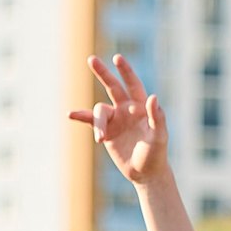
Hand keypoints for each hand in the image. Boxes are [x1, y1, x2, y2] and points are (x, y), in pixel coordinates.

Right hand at [68, 55, 170, 186]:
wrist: (145, 173)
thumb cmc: (156, 154)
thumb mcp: (159, 136)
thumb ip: (157, 117)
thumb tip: (153, 97)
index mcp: (141, 107)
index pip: (133, 84)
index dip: (125, 71)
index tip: (116, 58)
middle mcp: (126, 109)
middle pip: (113, 87)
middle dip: (103, 73)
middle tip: (91, 59)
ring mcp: (115, 120)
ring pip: (100, 111)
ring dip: (98, 123)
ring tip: (100, 138)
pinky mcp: (106, 132)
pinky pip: (91, 121)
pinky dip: (81, 117)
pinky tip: (70, 114)